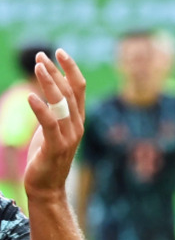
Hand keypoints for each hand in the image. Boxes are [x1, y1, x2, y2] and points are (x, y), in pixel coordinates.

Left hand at [23, 50, 84, 198]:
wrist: (47, 187)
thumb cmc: (47, 157)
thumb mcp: (52, 129)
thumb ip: (54, 111)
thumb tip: (47, 90)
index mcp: (78, 119)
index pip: (79, 88)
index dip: (71, 69)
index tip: (59, 52)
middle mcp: (77, 125)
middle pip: (70, 92)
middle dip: (56, 71)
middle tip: (41, 56)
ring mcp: (68, 137)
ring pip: (61, 104)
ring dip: (49, 84)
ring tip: (38, 68)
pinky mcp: (55, 147)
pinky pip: (49, 124)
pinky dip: (41, 109)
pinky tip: (30, 97)